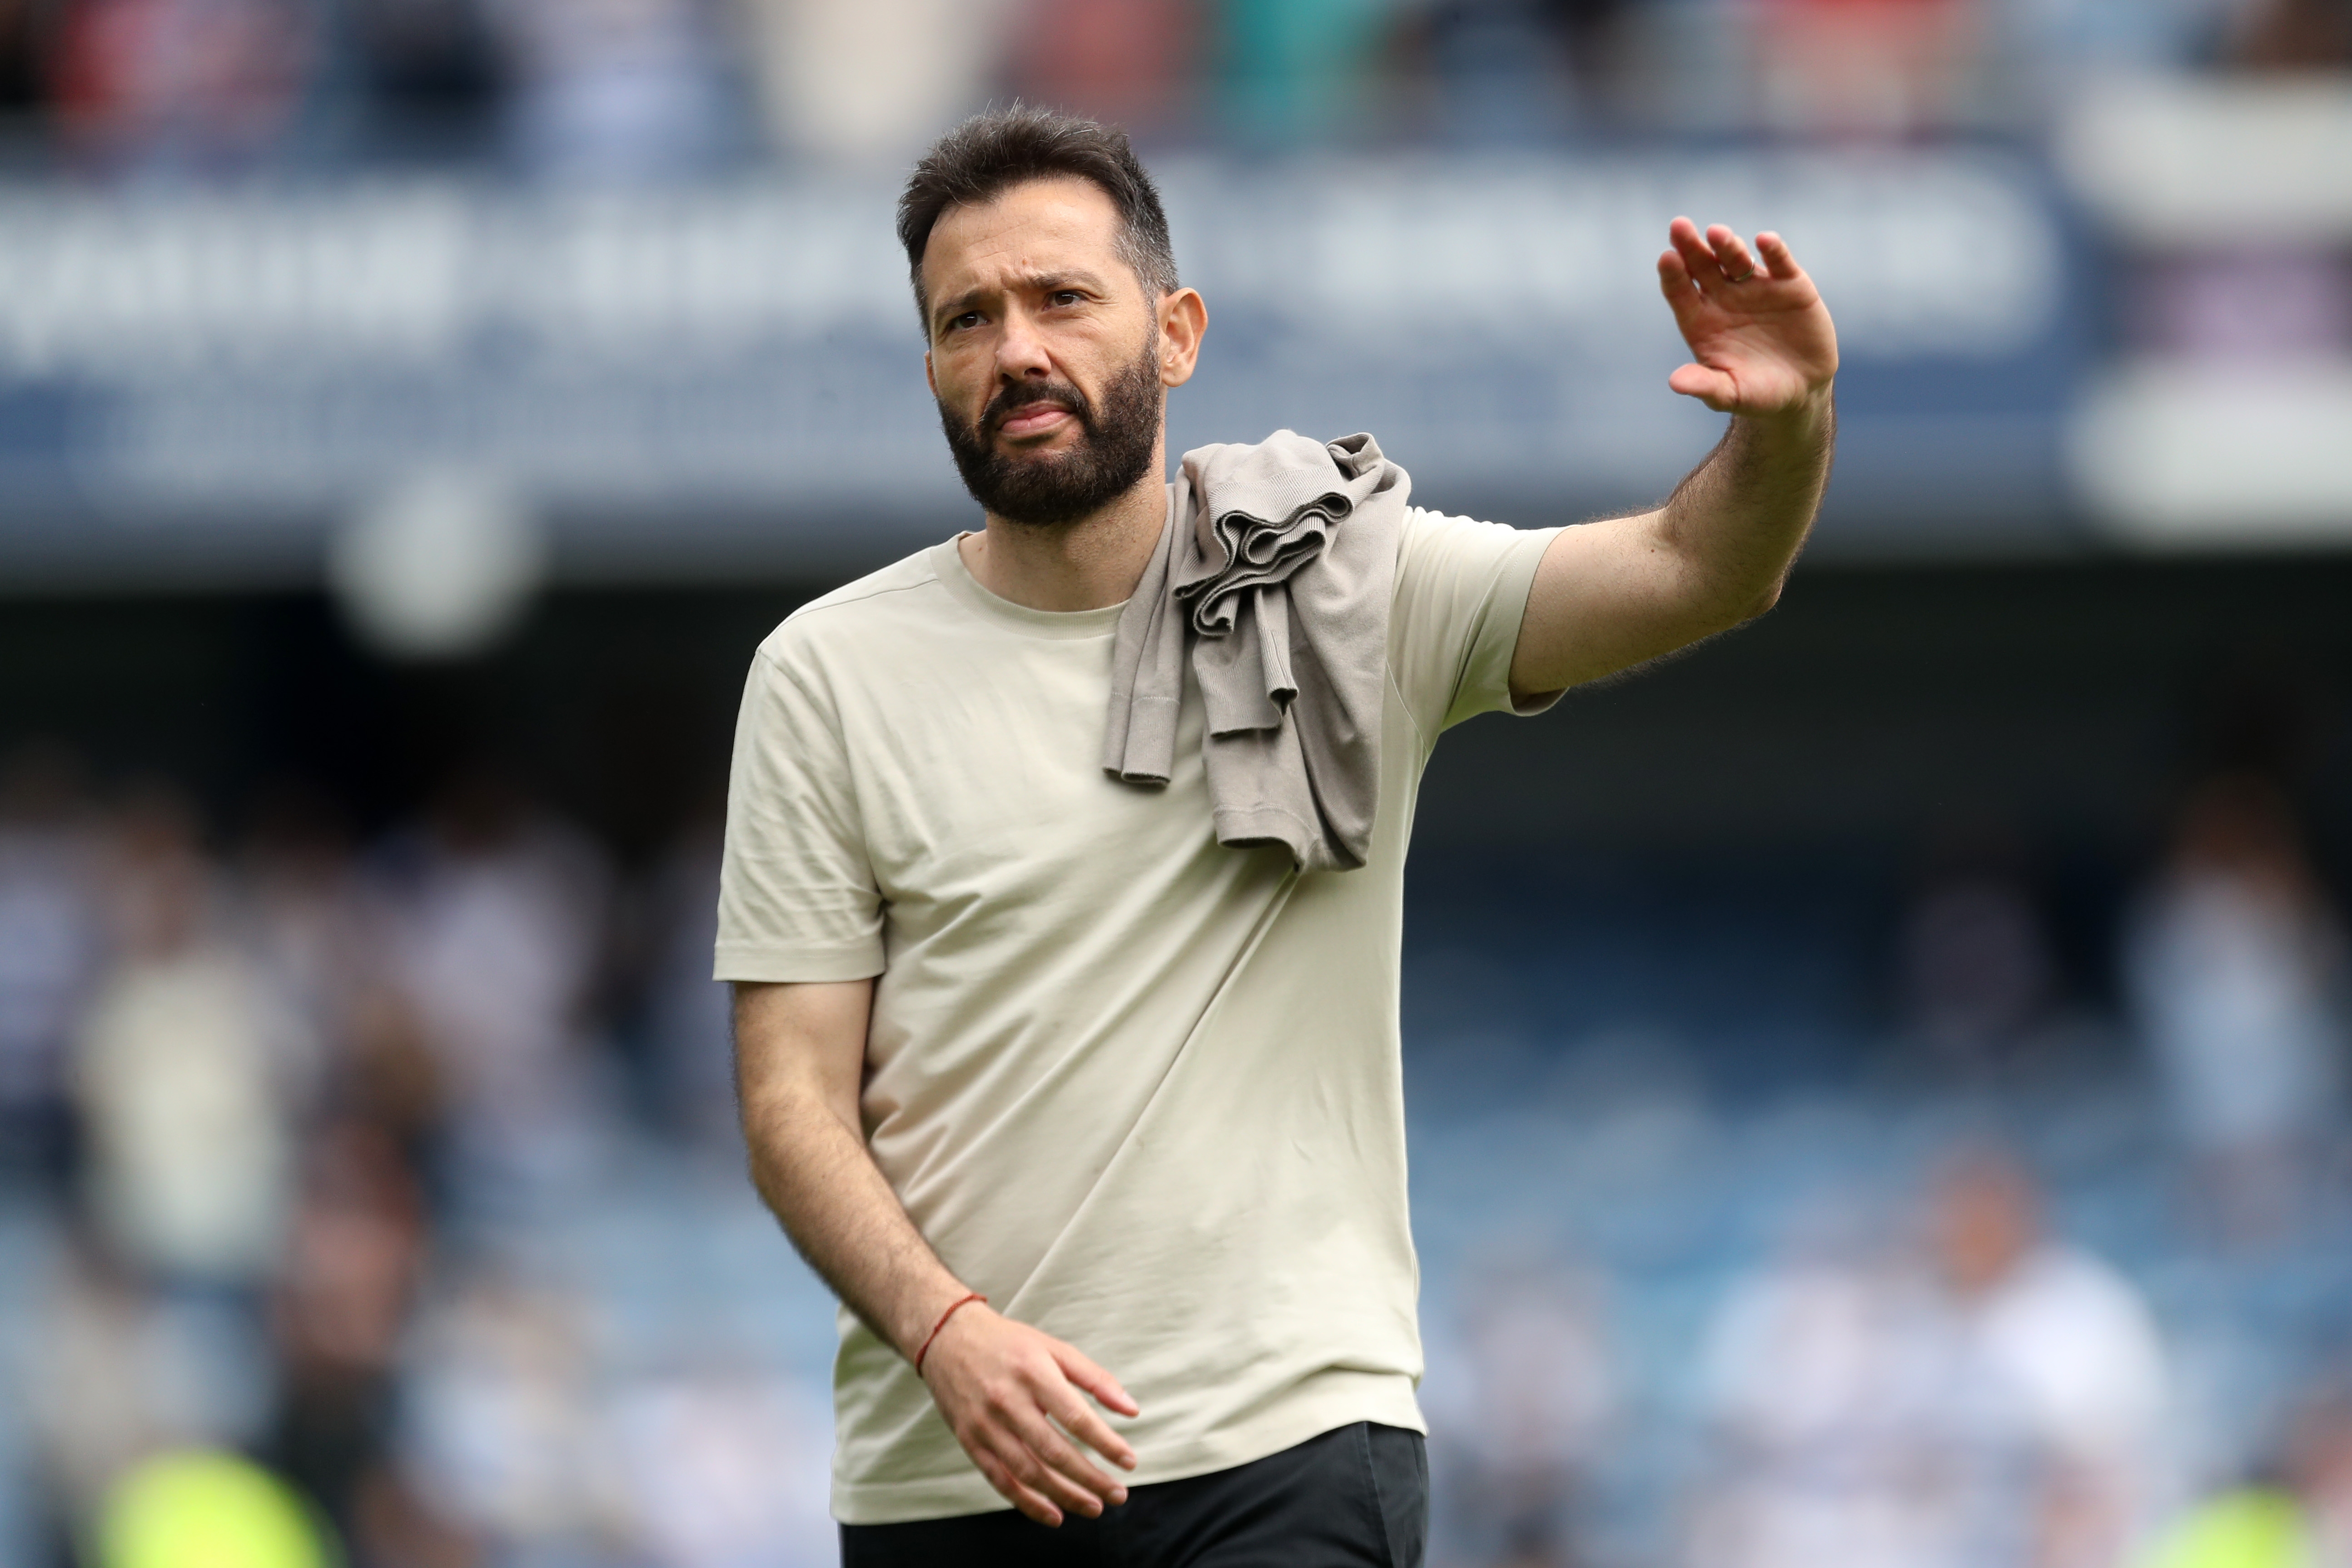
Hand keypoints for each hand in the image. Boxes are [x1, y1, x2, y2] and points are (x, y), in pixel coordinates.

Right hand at [918, 1303, 1139, 1526]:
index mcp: (1033, 1372)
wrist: (946, 1337)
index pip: (1076, 1416)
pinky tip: (1054, 1514)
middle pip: (1054, 1450)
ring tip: (1094, 1507)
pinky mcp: (970, 1440)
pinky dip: (1027, 1502)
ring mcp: (985, 1424)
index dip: (1106, 1443)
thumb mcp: (1054, 1348)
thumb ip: (1095, 1378)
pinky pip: (1000, 1480)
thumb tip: (1131, 1409)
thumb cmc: (1008, 1343)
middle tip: (1118, 1494)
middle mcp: (1008, 1400)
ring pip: (1028, 1471)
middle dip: (1090, 1478)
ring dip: (1065, 1495)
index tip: (1129, 1462)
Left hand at [1657, 218, 1838, 419]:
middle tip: (1679, 226)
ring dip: (1726, 245)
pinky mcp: (1789, 284)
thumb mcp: (1730, 394)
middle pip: (1702, 266)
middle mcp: (1723, 298)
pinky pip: (1779, 262)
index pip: (1680, 291)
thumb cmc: (1757, 394)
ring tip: (1717, 234)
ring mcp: (1755, 287)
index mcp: (1701, 320)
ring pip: (1735, 259)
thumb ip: (1705, 386)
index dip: (1672, 275)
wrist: (1801, 391)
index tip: (1666, 258)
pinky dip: (1773, 250)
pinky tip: (1765, 241)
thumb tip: (1675, 383)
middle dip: (1691, 247)